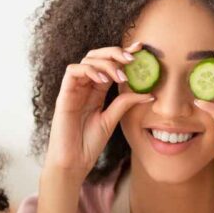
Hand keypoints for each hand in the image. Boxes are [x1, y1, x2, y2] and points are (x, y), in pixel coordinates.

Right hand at [43, 41, 154, 181]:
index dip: (123, 54)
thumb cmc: (89, 144)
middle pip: (97, 56)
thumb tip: (149, 93)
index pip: (109, 65)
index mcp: (96, 91)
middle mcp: (84, 87)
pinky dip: (89, 70)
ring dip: (106, 63)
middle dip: (115, 53)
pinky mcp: (64, 95)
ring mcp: (73, 89)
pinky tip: (102, 80)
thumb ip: (125, 103)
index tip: (141, 50)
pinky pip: (73, 71)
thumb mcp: (112, 120)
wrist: (74, 162)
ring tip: (121, 75)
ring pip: (87, 60)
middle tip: (133, 58)